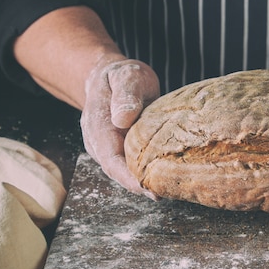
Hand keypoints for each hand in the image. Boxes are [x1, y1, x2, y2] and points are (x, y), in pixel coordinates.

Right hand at [80, 57, 159, 196]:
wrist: (112, 77)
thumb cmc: (121, 75)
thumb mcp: (126, 76)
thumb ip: (125, 95)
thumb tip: (122, 119)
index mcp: (98, 127)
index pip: (111, 160)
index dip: (128, 178)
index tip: (147, 188)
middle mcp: (101, 143)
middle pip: (119, 172)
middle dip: (140, 186)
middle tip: (165, 194)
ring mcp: (112, 148)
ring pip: (127, 171)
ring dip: (146, 182)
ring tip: (170, 190)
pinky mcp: (125, 149)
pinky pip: (135, 164)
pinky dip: (150, 172)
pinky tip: (168, 178)